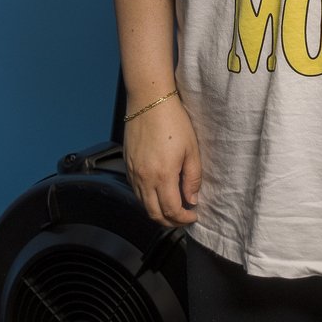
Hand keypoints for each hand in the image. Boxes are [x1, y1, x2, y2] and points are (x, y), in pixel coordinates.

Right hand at [123, 93, 201, 227]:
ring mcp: (133, 171)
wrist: (149, 100)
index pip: (171, 211)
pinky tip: (158, 192)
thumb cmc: (173, 121)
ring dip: (157, 211)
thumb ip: (192, 178)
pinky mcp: (127, 163)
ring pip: (142, 204)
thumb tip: (192, 199)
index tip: (193, 216)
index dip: (184, 219)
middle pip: (153, 214)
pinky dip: (146, 198)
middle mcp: (144, 177)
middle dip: (170, 221)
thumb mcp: (191, 150)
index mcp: (162, 175)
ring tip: (172, 207)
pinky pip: (135, 190)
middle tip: (183, 218)